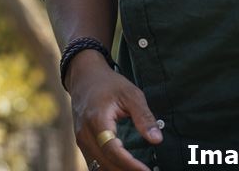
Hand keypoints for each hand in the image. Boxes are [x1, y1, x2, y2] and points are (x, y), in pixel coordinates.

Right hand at [67, 53, 161, 170]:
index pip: (113, 151)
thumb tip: (157, 139)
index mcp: (97, 120)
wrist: (84, 76)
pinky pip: (94, 162)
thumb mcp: (131, 94)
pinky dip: (109, 168)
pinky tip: (124, 168)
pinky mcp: (82, 142)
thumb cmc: (109, 83)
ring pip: (97, 166)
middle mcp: (85, 133)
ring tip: (137, 170)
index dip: (130, 165)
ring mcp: (81, 139)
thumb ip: (144, 116)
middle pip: (104, 163)